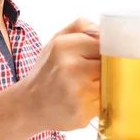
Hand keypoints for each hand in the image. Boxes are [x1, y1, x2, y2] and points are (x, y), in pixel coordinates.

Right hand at [21, 17, 100, 131]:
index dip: (107, 50)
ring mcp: (78, 91)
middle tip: (94, 72)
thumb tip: (105, 30)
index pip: (104, 43)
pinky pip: (106, 101)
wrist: (29, 106)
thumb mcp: (57, 41)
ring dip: (104, 84)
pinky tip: (85, 99)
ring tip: (87, 86)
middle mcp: (71, 67)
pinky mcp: (83, 111)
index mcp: (64, 46)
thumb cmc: (47, 71)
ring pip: (110, 81)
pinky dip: (100, 100)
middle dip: (107, 68)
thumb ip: (81, 28)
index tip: (103, 56)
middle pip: (110, 63)